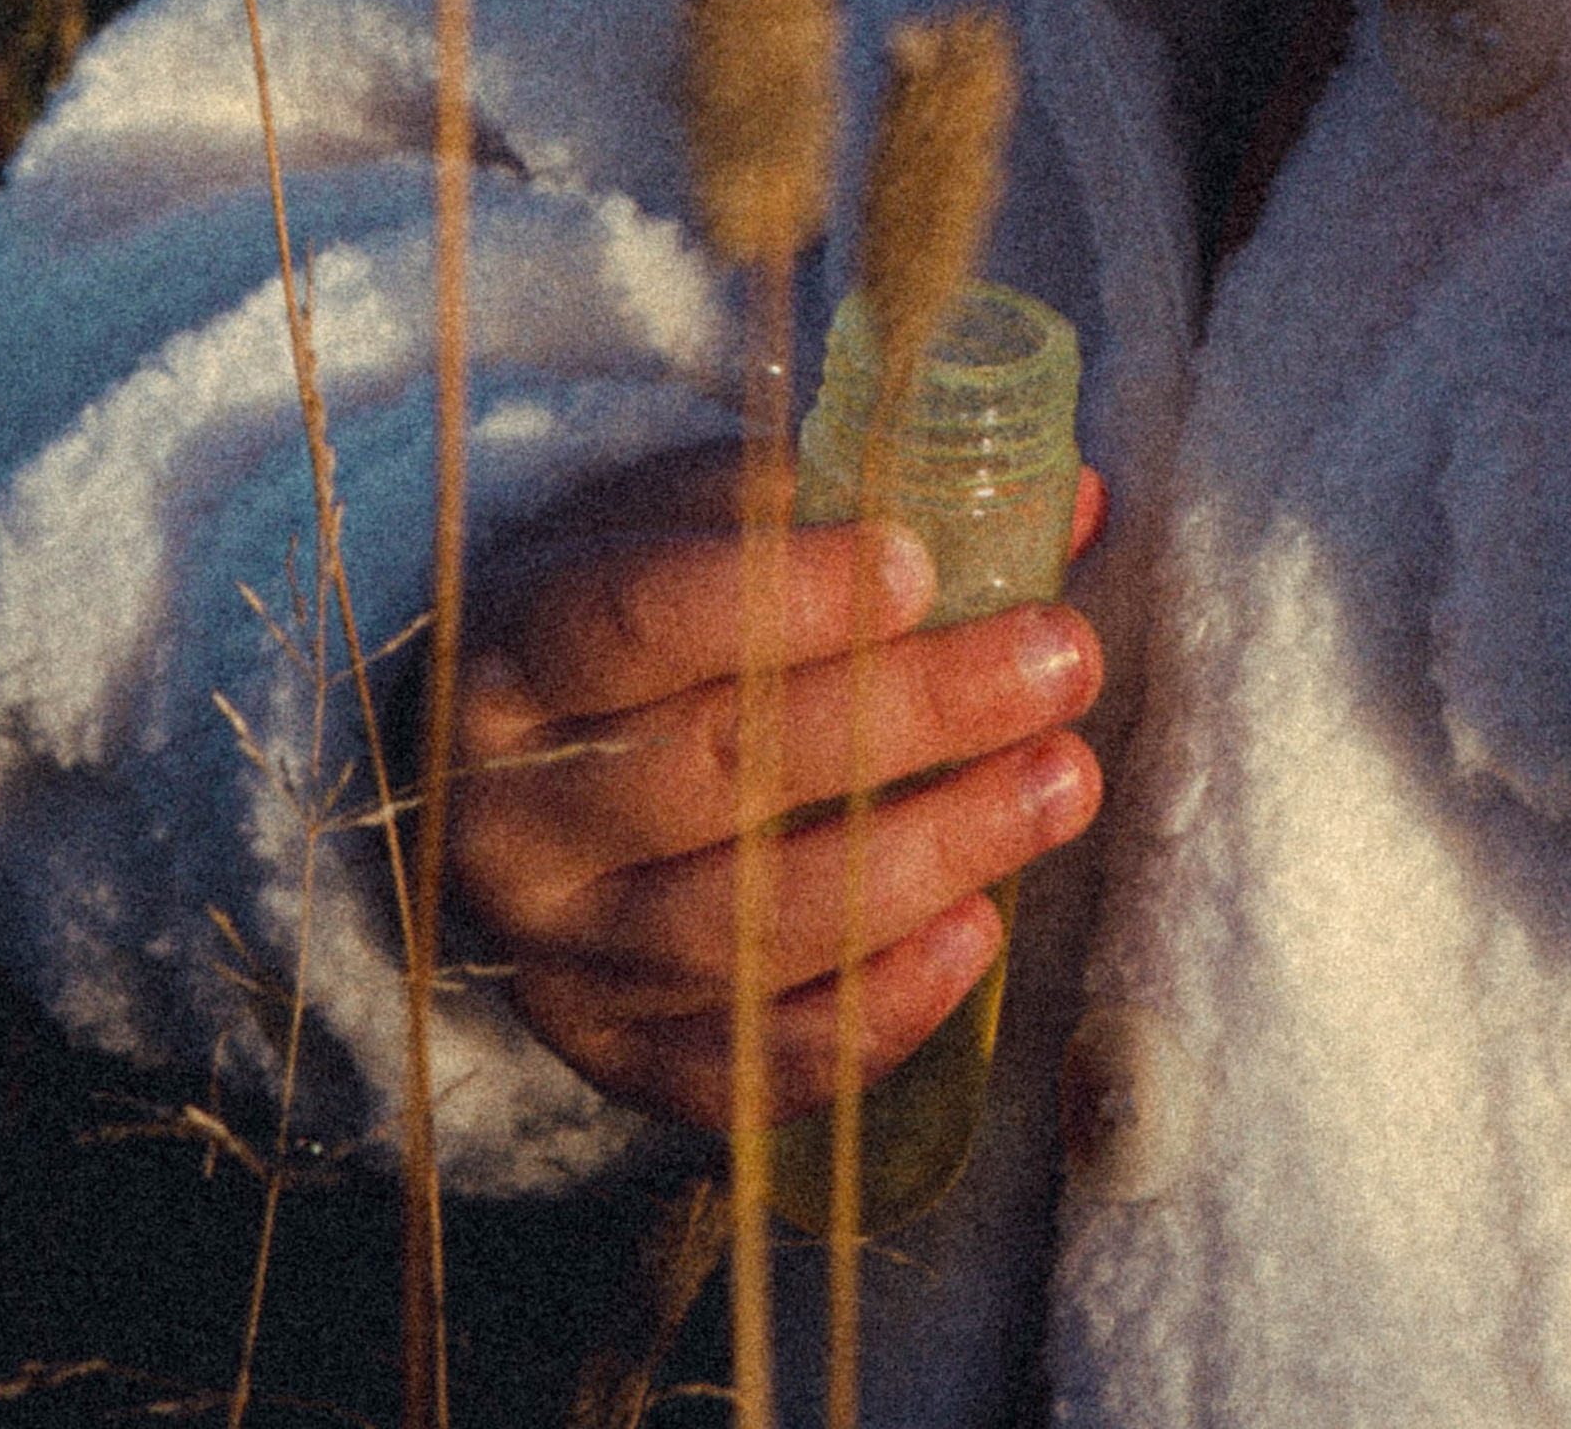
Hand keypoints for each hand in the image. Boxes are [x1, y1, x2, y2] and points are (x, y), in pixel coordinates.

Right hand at [445, 443, 1106, 1133]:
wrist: (506, 779)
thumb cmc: (625, 622)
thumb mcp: (688, 525)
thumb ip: (842, 504)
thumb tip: (1064, 505)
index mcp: (513, 661)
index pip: (640, 622)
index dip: (787, 596)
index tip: (920, 566)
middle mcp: (516, 823)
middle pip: (722, 769)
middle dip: (915, 713)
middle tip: (1061, 662)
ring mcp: (561, 959)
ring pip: (753, 925)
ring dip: (934, 854)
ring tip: (1062, 782)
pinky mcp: (618, 1059)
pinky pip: (756, 1067)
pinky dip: (880, 1010)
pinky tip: (979, 930)